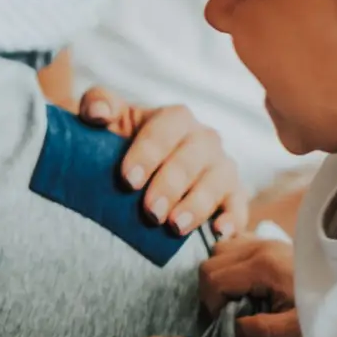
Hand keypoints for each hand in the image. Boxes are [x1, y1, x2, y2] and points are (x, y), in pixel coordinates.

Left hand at [79, 88, 249, 237]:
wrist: (136, 170)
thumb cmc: (120, 143)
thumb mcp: (108, 120)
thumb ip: (97, 104)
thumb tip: (98, 114)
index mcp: (174, 118)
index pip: (165, 130)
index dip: (147, 154)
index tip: (127, 181)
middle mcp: (203, 139)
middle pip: (193, 158)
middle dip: (171, 185)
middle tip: (150, 212)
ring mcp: (221, 167)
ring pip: (218, 181)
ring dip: (198, 205)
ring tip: (175, 226)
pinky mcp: (232, 194)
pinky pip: (239, 205)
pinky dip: (233, 218)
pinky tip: (220, 233)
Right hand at [199, 236, 302, 336]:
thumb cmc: (329, 313)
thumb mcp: (295, 330)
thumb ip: (257, 330)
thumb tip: (227, 330)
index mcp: (263, 265)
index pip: (212, 279)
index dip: (212, 305)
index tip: (230, 323)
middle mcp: (259, 245)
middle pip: (210, 263)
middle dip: (213, 292)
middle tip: (231, 313)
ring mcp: (264, 239)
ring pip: (219, 250)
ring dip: (221, 275)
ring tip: (238, 296)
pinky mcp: (270, 241)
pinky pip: (235, 243)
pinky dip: (232, 261)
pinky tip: (247, 280)